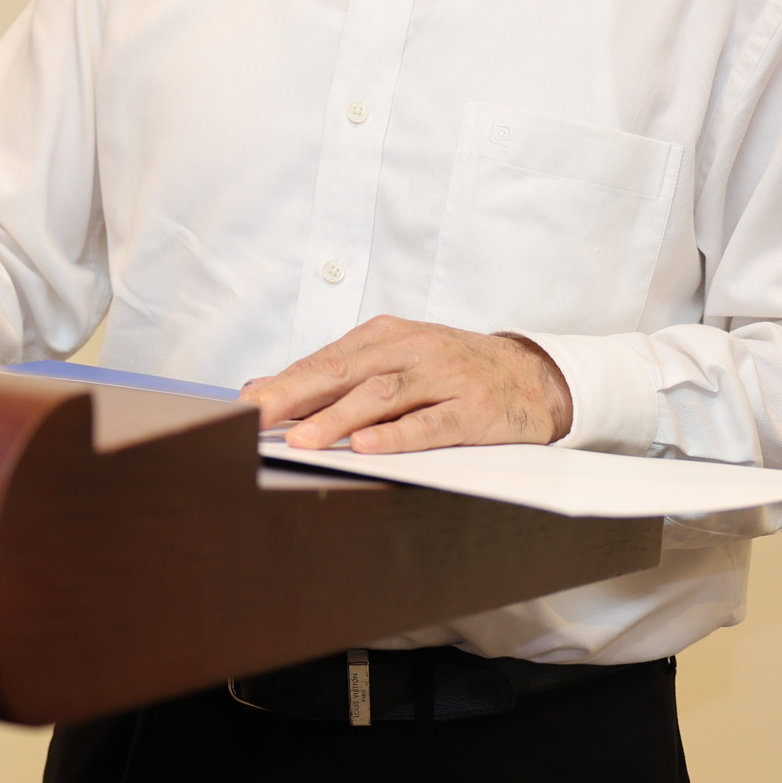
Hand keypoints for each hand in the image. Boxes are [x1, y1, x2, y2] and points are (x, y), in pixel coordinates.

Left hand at [244, 316, 572, 452]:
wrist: (536, 374)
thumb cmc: (454, 369)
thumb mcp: (396, 358)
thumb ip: (335, 373)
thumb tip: (262, 387)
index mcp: (388, 336)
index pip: (326, 360)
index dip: (284, 383)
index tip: (245, 405)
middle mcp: (413, 350)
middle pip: (345, 372)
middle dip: (296, 396)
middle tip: (257, 419)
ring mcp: (446, 378)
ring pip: (383, 395)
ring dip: (339, 418)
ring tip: (303, 440)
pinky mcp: (475, 410)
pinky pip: (432, 423)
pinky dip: (398, 435)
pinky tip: (368, 447)